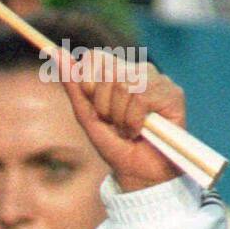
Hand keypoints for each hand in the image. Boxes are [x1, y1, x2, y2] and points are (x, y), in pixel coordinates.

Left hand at [55, 46, 185, 193]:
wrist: (138, 174)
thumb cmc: (115, 147)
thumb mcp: (88, 118)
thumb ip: (74, 87)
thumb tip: (56, 54)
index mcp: (117, 73)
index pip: (94, 58)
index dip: (88, 85)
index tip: (97, 110)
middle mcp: (137, 71)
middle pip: (107, 71)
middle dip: (103, 106)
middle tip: (114, 124)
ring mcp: (156, 80)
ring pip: (124, 85)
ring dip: (120, 117)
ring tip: (129, 130)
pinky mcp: (173, 93)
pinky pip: (142, 98)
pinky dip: (134, 121)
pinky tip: (141, 131)